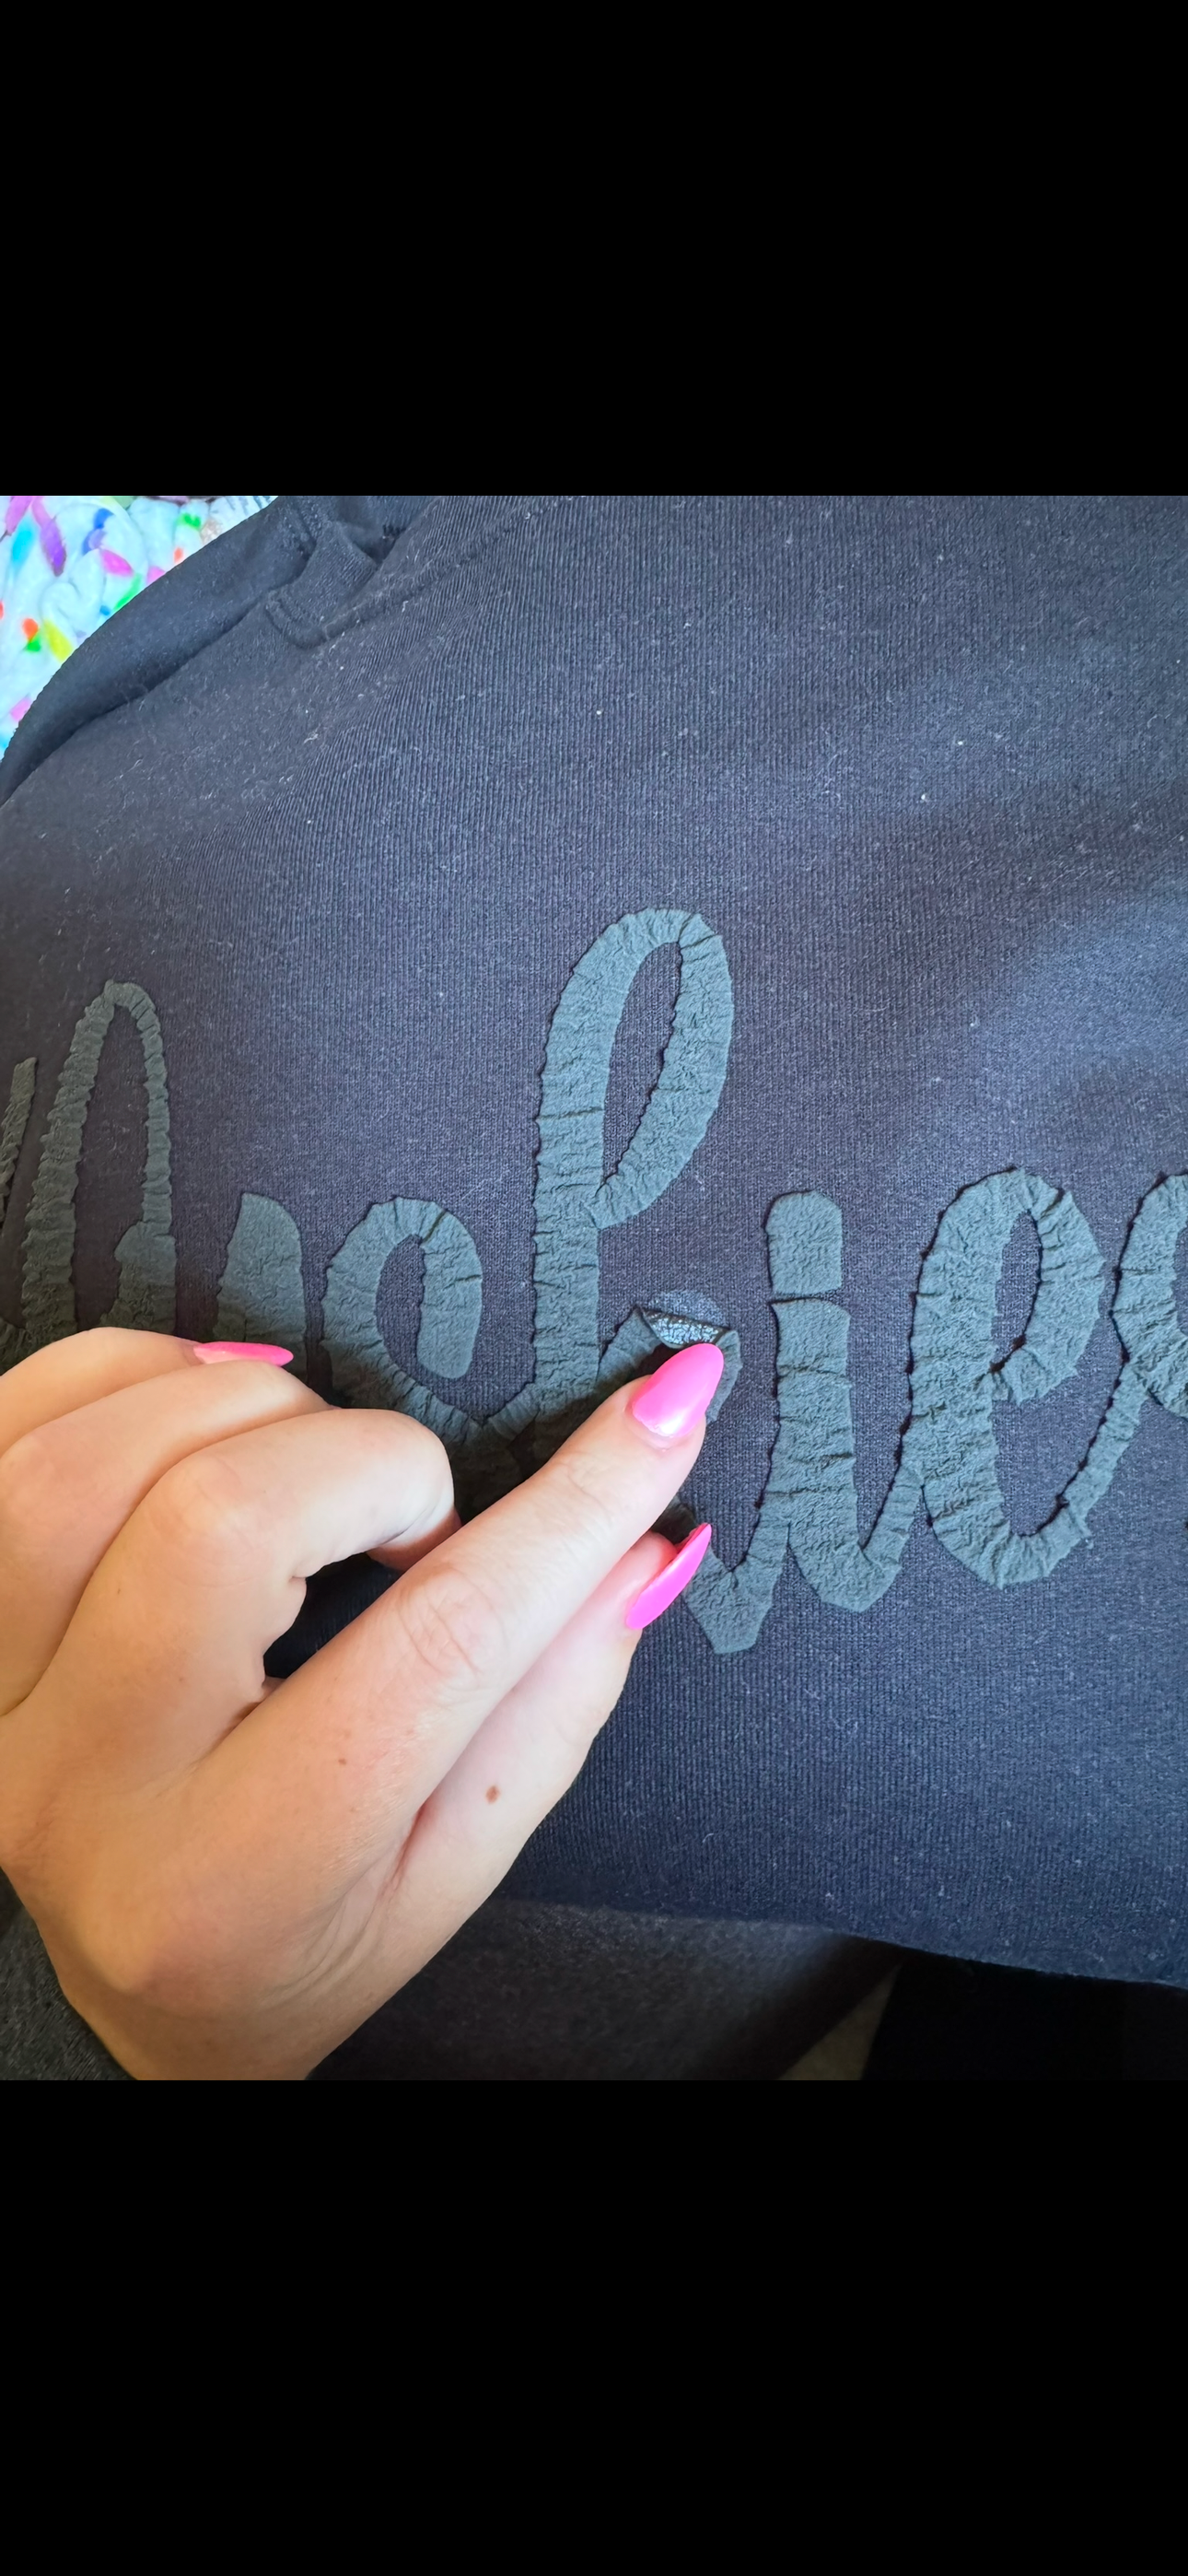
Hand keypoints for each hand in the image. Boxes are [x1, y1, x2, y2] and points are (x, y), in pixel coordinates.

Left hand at [0, 1328, 719, 2078]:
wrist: (136, 1993)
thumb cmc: (306, 1933)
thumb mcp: (453, 1868)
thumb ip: (554, 1702)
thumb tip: (653, 1531)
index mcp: (250, 1878)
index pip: (440, 1651)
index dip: (574, 1510)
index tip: (669, 1410)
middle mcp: (91, 1797)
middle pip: (224, 1520)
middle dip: (370, 1462)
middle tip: (412, 1515)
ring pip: (93, 1465)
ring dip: (240, 1409)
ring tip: (305, 1457)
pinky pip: (14, 1430)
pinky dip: (125, 1374)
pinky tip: (202, 1409)